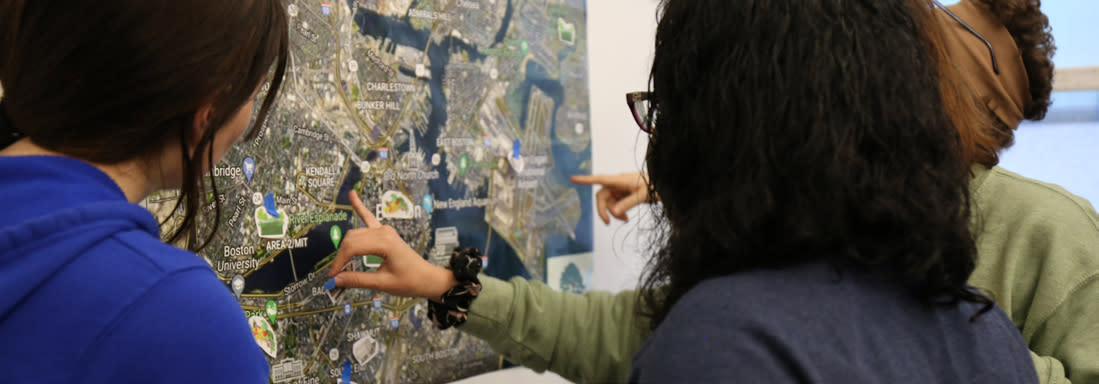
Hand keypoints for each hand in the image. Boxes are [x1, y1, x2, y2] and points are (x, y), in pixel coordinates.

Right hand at [328, 191, 456, 298]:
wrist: (427, 278)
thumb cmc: (410, 281)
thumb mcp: (383, 284)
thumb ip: (358, 280)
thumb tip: (335, 279)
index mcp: (384, 243)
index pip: (352, 248)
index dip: (339, 263)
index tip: (333, 277)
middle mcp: (383, 232)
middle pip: (351, 239)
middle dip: (341, 256)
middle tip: (336, 275)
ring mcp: (384, 230)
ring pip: (355, 234)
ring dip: (345, 247)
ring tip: (339, 264)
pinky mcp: (385, 232)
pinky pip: (369, 218)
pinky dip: (360, 208)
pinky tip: (352, 194)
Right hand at [571, 172, 651, 224]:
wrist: (662, 184)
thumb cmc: (653, 185)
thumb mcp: (642, 195)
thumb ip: (628, 203)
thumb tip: (614, 213)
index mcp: (619, 180)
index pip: (600, 180)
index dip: (585, 180)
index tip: (573, 179)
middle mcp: (617, 184)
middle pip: (601, 196)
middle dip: (603, 210)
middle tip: (607, 222)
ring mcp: (619, 189)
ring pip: (608, 202)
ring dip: (612, 212)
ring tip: (625, 219)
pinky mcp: (623, 194)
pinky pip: (615, 204)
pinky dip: (618, 212)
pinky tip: (625, 218)